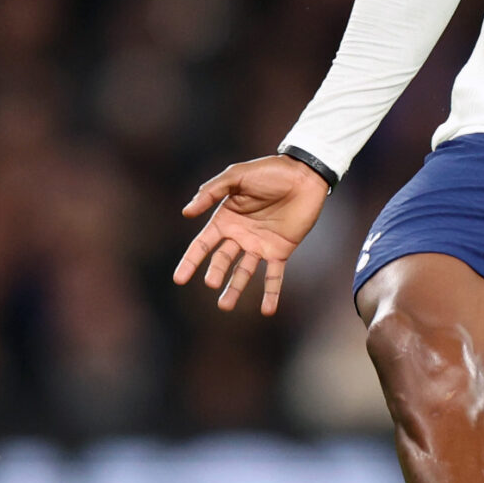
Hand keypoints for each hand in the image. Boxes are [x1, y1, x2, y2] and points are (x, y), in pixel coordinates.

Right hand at [173, 154, 331, 314]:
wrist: (305, 174)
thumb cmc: (269, 171)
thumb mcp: (237, 176)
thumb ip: (212, 192)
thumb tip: (186, 212)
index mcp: (225, 219)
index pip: (203, 245)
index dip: (190, 261)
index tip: (179, 279)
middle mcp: (240, 235)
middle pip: (222, 260)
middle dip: (215, 273)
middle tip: (211, 283)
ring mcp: (260, 244)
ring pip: (243, 272)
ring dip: (234, 289)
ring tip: (225, 306)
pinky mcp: (281, 250)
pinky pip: (274, 276)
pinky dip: (271, 293)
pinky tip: (267, 311)